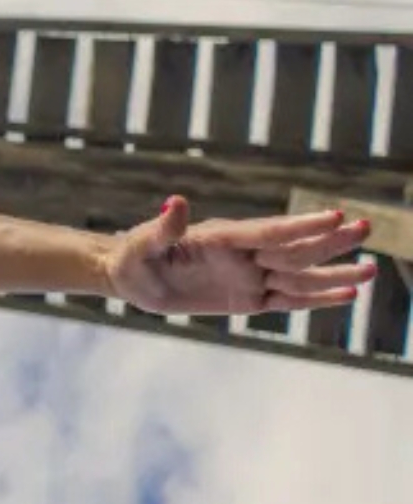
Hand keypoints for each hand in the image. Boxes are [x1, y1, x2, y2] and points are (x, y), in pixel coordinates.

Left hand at [103, 195, 377, 315]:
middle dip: (328, 242)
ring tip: (372, 270)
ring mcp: (249, 276)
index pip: (268, 231)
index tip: (334, 215)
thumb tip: (175, 202)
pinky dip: (316, 299)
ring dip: (334, 274)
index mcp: (223, 238)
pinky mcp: (248, 299)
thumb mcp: (142, 245)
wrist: (130, 276)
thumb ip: (164, 228)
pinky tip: (347, 296)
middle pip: (293, 250)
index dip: (300, 225)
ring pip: (299, 277)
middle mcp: (244, 255)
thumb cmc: (133, 256)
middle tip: (366, 227)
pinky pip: (287, 300)